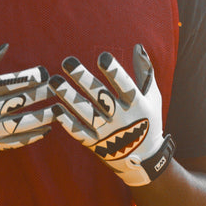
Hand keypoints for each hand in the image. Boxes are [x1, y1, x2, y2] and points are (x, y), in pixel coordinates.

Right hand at [0, 44, 54, 160]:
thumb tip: (6, 46)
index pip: (10, 82)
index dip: (30, 77)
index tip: (44, 73)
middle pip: (21, 101)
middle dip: (42, 93)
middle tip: (58, 88)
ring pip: (24, 124)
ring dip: (44, 117)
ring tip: (58, 110)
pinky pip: (18, 142)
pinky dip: (34, 136)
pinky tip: (47, 129)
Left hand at [50, 44, 174, 185]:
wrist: (143, 159)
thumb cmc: (148, 121)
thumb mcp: (152, 97)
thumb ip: (145, 72)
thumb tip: (138, 46)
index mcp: (136, 105)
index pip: (125, 86)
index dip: (114, 72)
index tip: (102, 57)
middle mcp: (121, 118)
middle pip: (100, 96)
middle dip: (83, 78)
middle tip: (67, 62)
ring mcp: (106, 132)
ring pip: (85, 113)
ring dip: (68, 97)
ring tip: (54, 81)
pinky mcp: (94, 144)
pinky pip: (78, 132)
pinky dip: (66, 121)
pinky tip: (55, 108)